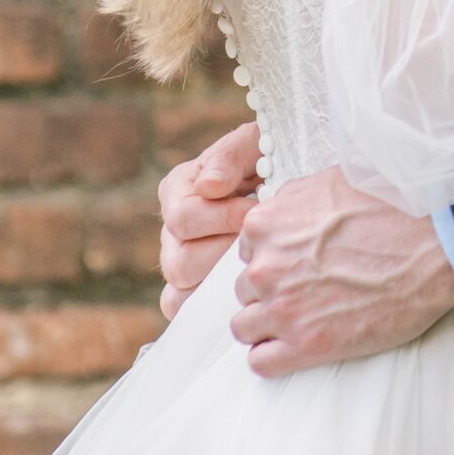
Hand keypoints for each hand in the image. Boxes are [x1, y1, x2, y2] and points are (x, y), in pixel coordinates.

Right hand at [158, 120, 260, 320]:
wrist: (282, 180)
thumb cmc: (266, 158)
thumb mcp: (252, 144)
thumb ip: (229, 158)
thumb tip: (209, 188)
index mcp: (178, 190)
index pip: (183, 218)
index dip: (222, 218)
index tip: (256, 209)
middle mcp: (171, 230)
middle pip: (179, 262)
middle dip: (223, 254)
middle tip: (257, 243)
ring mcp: (179, 262)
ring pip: (179, 293)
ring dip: (219, 283)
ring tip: (252, 266)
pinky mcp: (193, 287)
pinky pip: (185, 311)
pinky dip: (209, 309)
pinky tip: (243, 294)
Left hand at [228, 167, 453, 376]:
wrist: (436, 244)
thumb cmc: (394, 208)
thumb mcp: (333, 181)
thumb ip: (295, 200)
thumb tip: (284, 209)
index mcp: (267, 223)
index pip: (246, 250)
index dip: (272, 257)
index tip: (296, 263)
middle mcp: (265, 265)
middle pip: (245, 288)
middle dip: (271, 290)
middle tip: (307, 290)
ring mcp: (283, 308)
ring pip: (245, 327)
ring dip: (268, 325)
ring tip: (303, 319)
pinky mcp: (306, 345)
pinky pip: (261, 362)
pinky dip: (274, 357)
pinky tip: (299, 346)